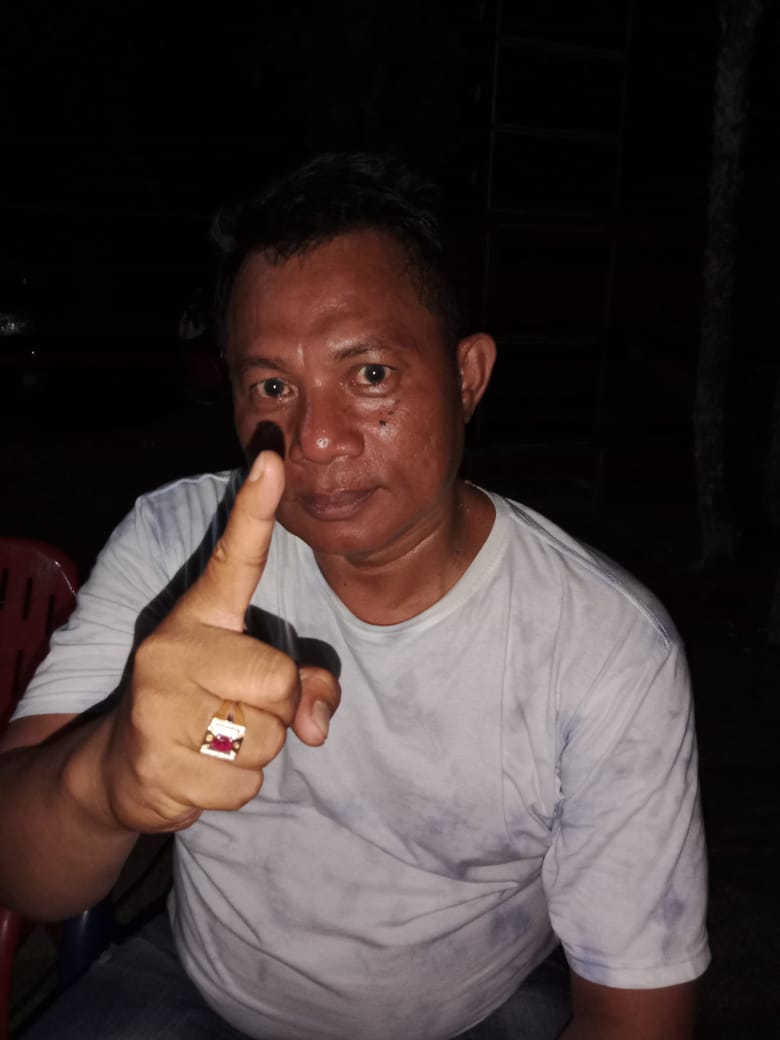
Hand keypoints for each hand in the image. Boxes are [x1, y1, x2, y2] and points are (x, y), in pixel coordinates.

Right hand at [100, 451, 340, 833]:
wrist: (124, 767)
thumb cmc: (205, 707)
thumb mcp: (257, 684)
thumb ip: (306, 687)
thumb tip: (317, 726)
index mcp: (201, 618)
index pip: (234, 559)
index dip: (256, 510)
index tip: (271, 457)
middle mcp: (174, 648)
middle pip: (280, 681)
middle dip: (279, 709)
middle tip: (237, 708)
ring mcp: (158, 704)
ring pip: (267, 739)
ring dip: (256, 753)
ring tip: (211, 739)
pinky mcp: (155, 759)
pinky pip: (244, 785)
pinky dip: (233, 788)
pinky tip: (196, 770)